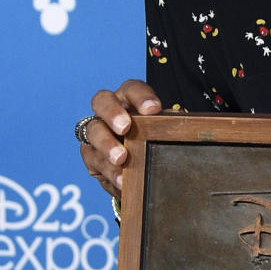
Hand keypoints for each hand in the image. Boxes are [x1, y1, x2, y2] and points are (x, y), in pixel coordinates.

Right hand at [79, 80, 162, 197]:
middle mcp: (109, 111)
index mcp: (129, 99)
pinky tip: (121, 180)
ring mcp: (96, 132)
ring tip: (121, 158)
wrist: (140, 173)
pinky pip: (94, 160)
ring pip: (93, 130)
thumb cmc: (153, 142)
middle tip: (125, 127)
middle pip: (102, 101)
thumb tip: (179, 120)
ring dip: (106, 144)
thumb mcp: (162, 132)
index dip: (141, 96)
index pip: (132, 89)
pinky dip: (109, 171)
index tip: (153, 109)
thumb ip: (168, 125)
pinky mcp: (91, 155)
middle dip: (112, 112)